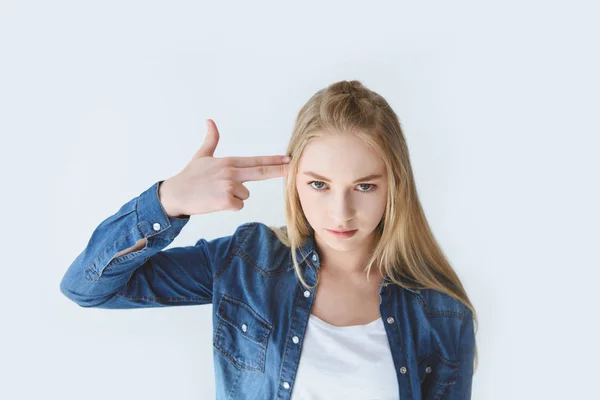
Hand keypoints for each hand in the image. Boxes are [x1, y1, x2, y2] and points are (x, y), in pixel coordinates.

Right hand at [159, 119, 290, 216]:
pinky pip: (238, 205)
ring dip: (235, 197)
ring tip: (217, 193)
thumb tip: (210, 121)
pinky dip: (229, 206)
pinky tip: (215, 201)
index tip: (287, 159)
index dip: (273, 160)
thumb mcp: (201, 156)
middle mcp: (230, 172)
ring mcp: (228, 186)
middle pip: (260, 172)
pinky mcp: (225, 201)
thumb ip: (211, 140)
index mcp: (227, 162)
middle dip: (278, 170)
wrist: (175, 194)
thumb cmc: (189, 176)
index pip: (255, 160)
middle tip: (292, 169)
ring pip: (245, 194)